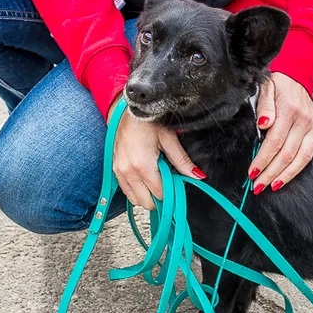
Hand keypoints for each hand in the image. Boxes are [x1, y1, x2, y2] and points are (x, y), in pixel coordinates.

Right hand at [109, 94, 205, 210]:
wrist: (125, 110)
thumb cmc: (147, 121)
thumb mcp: (169, 139)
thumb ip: (182, 161)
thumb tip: (198, 176)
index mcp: (143, 165)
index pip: (160, 193)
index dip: (171, 192)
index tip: (178, 185)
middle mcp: (128, 171)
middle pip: (146, 202)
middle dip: (159, 197)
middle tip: (168, 183)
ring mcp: (119, 171)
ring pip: (135, 199)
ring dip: (147, 195)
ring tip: (157, 180)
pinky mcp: (114, 169)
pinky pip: (126, 190)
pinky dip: (136, 190)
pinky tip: (145, 179)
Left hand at [249, 72, 312, 193]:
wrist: (295, 75)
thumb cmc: (277, 85)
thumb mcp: (265, 88)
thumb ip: (264, 107)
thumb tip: (263, 124)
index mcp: (288, 111)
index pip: (274, 142)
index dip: (262, 160)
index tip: (252, 173)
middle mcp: (304, 120)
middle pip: (287, 154)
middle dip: (271, 172)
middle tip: (258, 186)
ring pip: (304, 156)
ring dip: (289, 174)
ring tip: (276, 185)